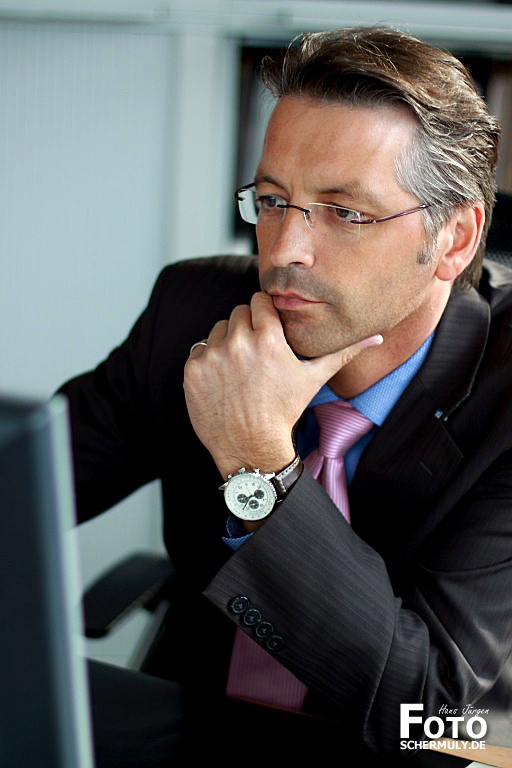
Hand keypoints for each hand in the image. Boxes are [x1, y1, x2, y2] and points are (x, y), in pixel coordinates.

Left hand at [183, 292, 381, 477]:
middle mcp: (238, 343)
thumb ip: (342, 352)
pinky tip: (224, 381)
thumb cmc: (284, 411)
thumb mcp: (313, 378)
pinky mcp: (193, 371)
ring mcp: (213, 357)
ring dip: (227, 343)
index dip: (265, 315)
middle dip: (247, 327)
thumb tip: (377, 336)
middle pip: (239, 312)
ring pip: (218, 329)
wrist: (251, 446)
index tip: (268, 331)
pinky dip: (209, 362)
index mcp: (268, 339)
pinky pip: (200, 350)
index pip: (259, 301)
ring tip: (240, 369)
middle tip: (255, 354)